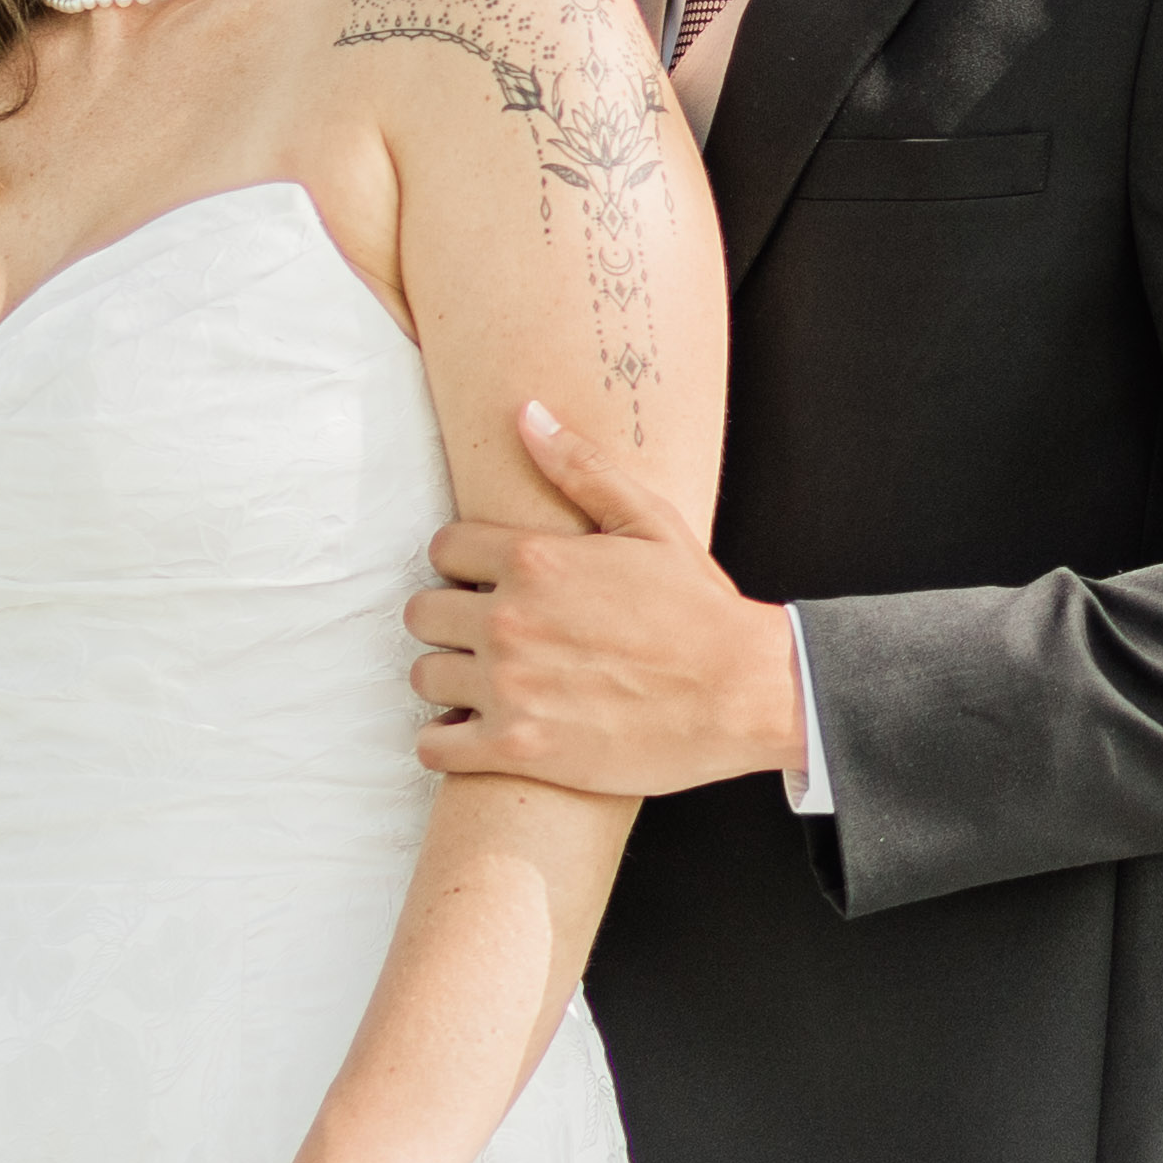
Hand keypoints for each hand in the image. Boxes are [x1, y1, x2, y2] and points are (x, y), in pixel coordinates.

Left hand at [411, 403, 800, 797]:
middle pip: (421, 613)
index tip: (487, 582)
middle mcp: (510, 620)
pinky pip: (433, 747)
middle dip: (448, 620)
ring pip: (424, 676)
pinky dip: (443, 743)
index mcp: (534, 560)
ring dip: (448, 679)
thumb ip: (580, 466)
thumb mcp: (649, 522)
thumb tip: (525, 413)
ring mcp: (510, 688)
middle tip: (485, 634)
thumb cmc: (699, 607)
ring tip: (484, 683)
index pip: (443, 549)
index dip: (463, 564)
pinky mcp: (516, 749)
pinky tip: (473, 733)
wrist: (741, 694)